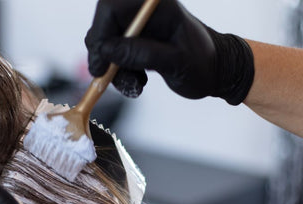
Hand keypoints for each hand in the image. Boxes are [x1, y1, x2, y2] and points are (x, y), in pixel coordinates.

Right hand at [85, 0, 253, 104]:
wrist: (215, 71)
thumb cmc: (203, 64)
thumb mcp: (175, 62)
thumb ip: (142, 54)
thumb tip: (107, 51)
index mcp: (155, 5)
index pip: (111, 8)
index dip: (99, 35)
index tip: (100, 66)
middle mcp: (143, 12)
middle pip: (104, 27)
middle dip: (106, 57)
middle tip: (114, 80)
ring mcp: (139, 27)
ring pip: (107, 45)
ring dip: (114, 71)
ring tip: (135, 85)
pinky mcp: (136, 42)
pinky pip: (114, 56)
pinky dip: (120, 74)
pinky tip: (138, 82)